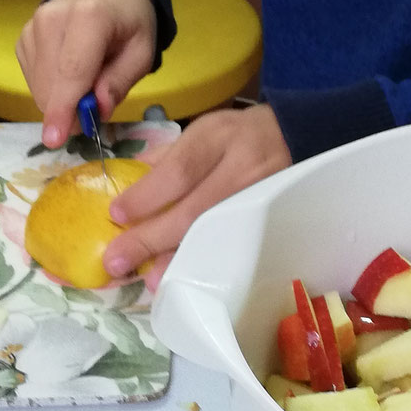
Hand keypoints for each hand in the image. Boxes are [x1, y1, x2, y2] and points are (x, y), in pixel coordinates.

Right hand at [16, 0, 157, 148]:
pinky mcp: (23, 38)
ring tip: (86, 79)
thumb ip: (120, 81)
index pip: (72, 71)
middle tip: (94, 108)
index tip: (54, 139)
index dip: (63, 108)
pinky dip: (50, 87)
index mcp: (89, 17)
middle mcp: (52, 19)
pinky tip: (68, 73)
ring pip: (38, 85)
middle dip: (68, 110)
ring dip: (60, 98)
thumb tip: (96, 111)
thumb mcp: (142, 52)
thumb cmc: (129, 22)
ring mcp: (32, 27)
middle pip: (51, 84)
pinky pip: (31, 79)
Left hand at [99, 104, 290, 288]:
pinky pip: (232, 247)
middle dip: (152, 238)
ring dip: (177, 260)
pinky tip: (184, 277)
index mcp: (218, 138)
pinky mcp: (269, 220)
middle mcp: (242, 168)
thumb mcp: (201, 131)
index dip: (146, 196)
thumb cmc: (236, 135)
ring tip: (148, 279)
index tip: (116, 215)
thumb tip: (128, 187)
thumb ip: (165, 158)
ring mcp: (260, 198)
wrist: (293, 135)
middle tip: (117, 261)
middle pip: (194, 210)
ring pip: (214, 235)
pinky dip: (205, 265)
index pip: (179, 171)